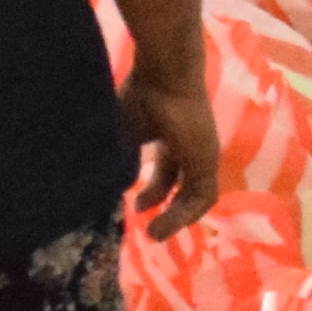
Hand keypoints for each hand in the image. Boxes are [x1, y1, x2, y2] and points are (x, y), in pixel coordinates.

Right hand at [123, 59, 219, 235]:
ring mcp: (201, 154)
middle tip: (142, 216)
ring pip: (193, 193)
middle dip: (162, 200)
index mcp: (168, 133)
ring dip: (174, 216)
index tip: (135, 202)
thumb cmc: (140, 97)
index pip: (166, 166)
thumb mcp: (123, 133)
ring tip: (153, 233)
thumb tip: (104, 182)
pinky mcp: (208, 163)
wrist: (165, 76)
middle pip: (179, 179)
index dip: (153, 188)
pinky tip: (162, 227)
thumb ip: (120, 157)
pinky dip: (183, 216)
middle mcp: (188, 144)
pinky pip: (202, 199)